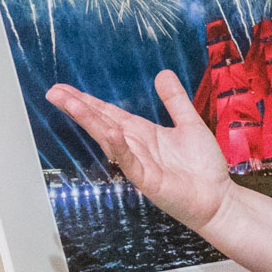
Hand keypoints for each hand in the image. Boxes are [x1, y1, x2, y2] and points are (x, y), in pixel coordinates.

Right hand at [46, 74, 232, 229]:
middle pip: (101, 123)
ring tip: (71, 104)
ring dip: (91, 122)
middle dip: (77, 108)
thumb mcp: (189, 123)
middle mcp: (135, 147)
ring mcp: (138, 164)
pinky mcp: (148, 180)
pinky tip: (110, 132)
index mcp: (141, 133)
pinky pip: (130, 162)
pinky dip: (120, 147)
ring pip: (109, 140)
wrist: (219, 198)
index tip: (63, 89)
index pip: (108, 113)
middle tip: (53, 92)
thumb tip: (162, 73)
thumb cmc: (203, 167)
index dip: (87, 101)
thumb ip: (174, 100)